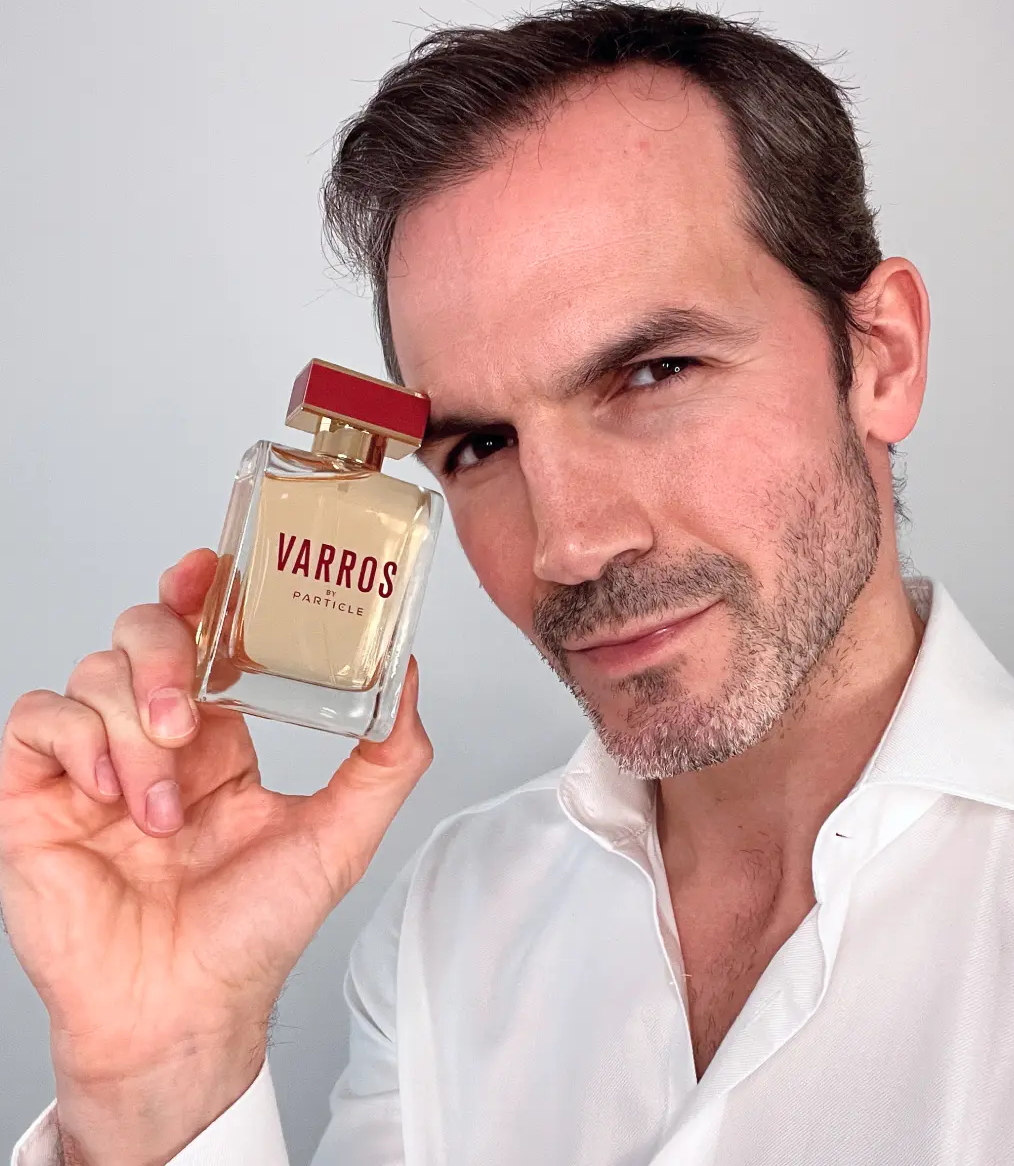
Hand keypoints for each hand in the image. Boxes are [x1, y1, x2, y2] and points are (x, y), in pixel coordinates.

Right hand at [0, 548, 433, 1163]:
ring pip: (94, 672)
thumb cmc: (252, 932)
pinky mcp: (36, 794)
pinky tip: (111, 790)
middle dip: (166, 653)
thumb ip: (386, 758)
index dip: (205, 590)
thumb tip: (409, 675)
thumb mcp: (341, 836)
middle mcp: (158, 738)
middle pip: (144, 631)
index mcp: (223, 737)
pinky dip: (75, 738)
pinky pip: (36, 720)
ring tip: (162, 805)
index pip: (206, 633)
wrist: (184, 1012)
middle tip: (188, 715)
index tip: (213, 568)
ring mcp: (95, 763)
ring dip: (133, 726)